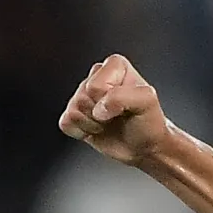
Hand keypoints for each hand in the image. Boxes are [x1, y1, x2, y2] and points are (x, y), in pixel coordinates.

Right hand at [58, 54, 172, 165]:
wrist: (144, 146)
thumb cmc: (147, 122)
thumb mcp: (146, 102)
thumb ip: (123, 96)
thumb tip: (99, 109)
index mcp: (114, 65)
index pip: (96, 86)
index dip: (110, 102)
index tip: (125, 107)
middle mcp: (96, 75)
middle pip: (83, 98)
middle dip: (100, 115)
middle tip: (116, 117)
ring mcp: (83, 94)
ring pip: (74, 111)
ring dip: (93, 124)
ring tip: (109, 122)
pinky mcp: (74, 113)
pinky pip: (65, 123)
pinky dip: (81, 132)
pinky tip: (96, 129)